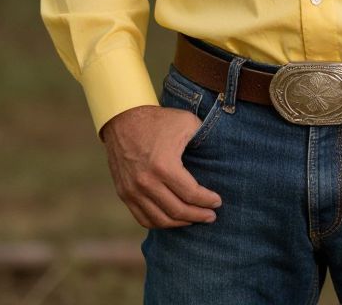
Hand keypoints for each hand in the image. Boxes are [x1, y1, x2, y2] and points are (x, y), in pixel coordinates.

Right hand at [101, 105, 222, 228]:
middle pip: (177, 211)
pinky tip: (173, 219)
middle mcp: (147, 183)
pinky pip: (143, 218)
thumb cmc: (158, 120)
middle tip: (211, 216)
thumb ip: (203, 137)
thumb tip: (217, 152)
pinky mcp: (124, 193)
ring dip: (181, 223)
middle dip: (198, 216)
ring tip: (194, 219)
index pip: (191, 194)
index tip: (218, 202)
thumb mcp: (186, 121)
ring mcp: (133, 191)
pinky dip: (160, 223)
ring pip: (161, 220)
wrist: (123, 118)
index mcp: (164, 166)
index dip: (207, 200)